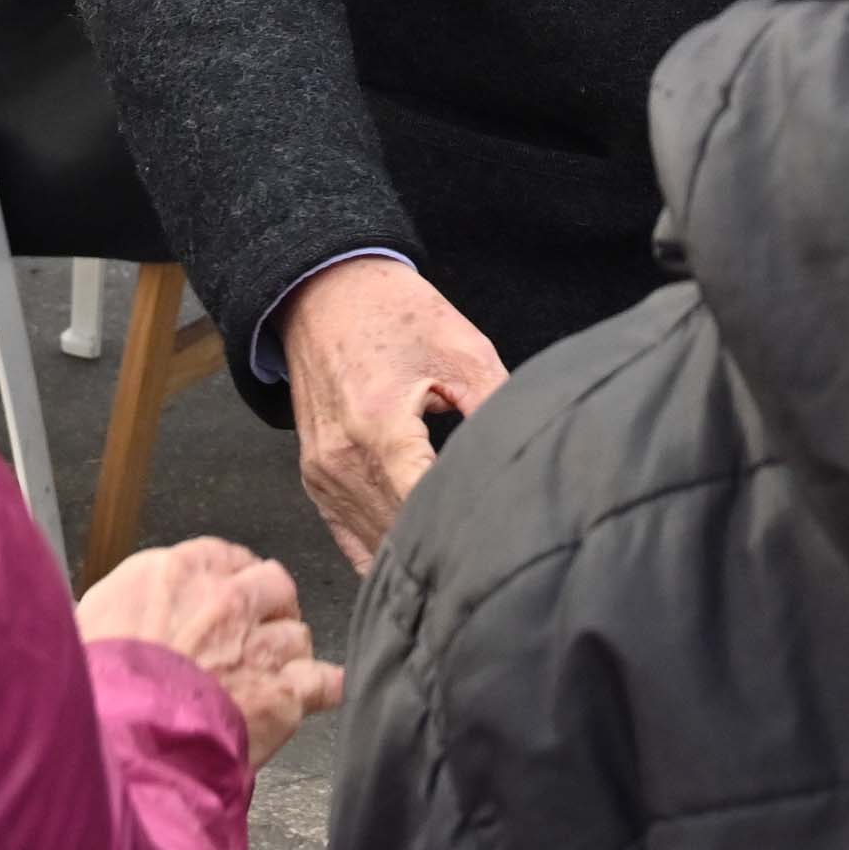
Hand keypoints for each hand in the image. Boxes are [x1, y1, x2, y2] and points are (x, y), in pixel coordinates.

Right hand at [72, 535, 340, 769]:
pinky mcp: (284, 692)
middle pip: (273, 584)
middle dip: (269, 608)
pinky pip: (324, 682)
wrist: (121, 743)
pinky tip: (319, 693)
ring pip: (297, 635)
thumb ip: (130, 605)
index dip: (231, 579)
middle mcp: (225, 600)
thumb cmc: (98, 693)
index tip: (229, 594)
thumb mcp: (92, 624)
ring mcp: (259, 645)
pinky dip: (322, 690)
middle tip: (255, 632)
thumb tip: (138, 612)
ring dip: (288, 655)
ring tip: (269, 676)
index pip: (224, 556)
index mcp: (175, 574)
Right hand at [278, 257, 503, 572]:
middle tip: (499, 549)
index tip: (507, 535)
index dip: (472, 527)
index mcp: (381, 426)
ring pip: (377, 543)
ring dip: (418, 551)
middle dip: (451, 544)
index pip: (427, 508)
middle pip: (402, 534)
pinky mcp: (315, 480)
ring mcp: (323, 474)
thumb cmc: (394, 314)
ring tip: (467, 556)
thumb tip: (533, 460)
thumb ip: (499, 410)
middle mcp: (343, 458)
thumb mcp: (465, 352)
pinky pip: (350, 540)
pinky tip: (418, 558)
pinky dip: (383, 551)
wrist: (324, 291)